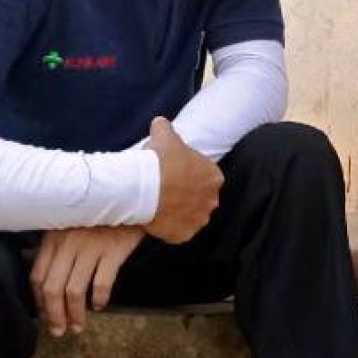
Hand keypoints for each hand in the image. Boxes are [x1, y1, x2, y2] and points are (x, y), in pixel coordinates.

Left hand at [30, 225, 144, 336]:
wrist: (132, 198)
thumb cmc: (99, 215)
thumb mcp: (70, 224)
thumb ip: (56, 247)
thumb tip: (45, 281)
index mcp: (54, 237)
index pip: (38, 276)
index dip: (40, 301)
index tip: (45, 316)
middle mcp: (68, 243)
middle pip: (53, 288)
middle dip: (54, 315)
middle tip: (58, 331)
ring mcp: (91, 247)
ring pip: (74, 291)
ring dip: (75, 314)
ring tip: (78, 326)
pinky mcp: (113, 250)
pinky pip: (102, 283)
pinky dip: (100, 299)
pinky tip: (100, 305)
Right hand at [145, 116, 223, 243]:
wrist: (143, 187)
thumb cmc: (159, 160)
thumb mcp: (164, 135)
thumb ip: (165, 127)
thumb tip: (160, 121)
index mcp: (214, 177)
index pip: (206, 176)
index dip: (190, 175)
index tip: (175, 173)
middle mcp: (211, 201)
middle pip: (201, 198)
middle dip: (188, 195)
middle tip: (167, 189)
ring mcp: (198, 220)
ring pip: (191, 216)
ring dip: (181, 212)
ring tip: (162, 205)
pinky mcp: (183, 235)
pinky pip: (178, 232)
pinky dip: (171, 227)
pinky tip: (159, 219)